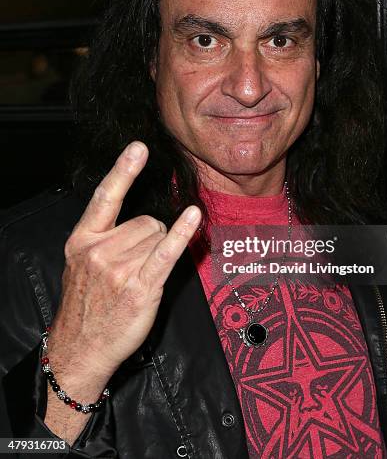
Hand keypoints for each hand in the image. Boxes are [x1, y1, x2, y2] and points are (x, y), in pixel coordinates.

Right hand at [47, 141, 200, 383]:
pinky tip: (194, 216)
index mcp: (82, 239)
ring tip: (139, 276)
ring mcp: (119, 269)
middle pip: (147, 221)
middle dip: (150, 238)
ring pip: (159, 237)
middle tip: (136, 265)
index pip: (105, 197)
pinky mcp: (141, 286)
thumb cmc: (86, 304)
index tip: (138, 148)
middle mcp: (100, 250)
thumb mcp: (81, 264)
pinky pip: (167, 252)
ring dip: (158, 252)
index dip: (123, 170)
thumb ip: (104, 237)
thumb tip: (145, 220)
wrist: (80, 349)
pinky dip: (183, 234)